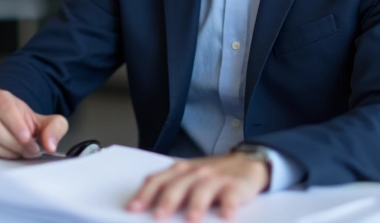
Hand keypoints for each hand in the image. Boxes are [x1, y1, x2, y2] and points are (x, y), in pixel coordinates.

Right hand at [0, 88, 68, 158]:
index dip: (15, 123)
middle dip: (11, 141)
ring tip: (17, 154)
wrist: (8, 128)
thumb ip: (55, 128)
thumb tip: (50, 144)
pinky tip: (1, 156)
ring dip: (2, 150)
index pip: (3, 104)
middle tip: (26, 151)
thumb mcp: (45, 122)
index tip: (28, 139)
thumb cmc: (23, 124)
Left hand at [126, 153, 268, 220]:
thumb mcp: (188, 177)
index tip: (132, 209)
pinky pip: (232, 195)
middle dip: (167, 201)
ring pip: (203, 189)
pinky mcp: (236, 185)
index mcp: (179, 171)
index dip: (144, 195)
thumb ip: (171, 188)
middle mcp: (195, 172)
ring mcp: (215, 178)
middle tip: (158, 216)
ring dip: (196, 204)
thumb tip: (149, 211)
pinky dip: (229, 205)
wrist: (246, 162)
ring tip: (191, 219)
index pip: (157, 181)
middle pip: (177, 186)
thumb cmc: (211, 175)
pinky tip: (227, 215)